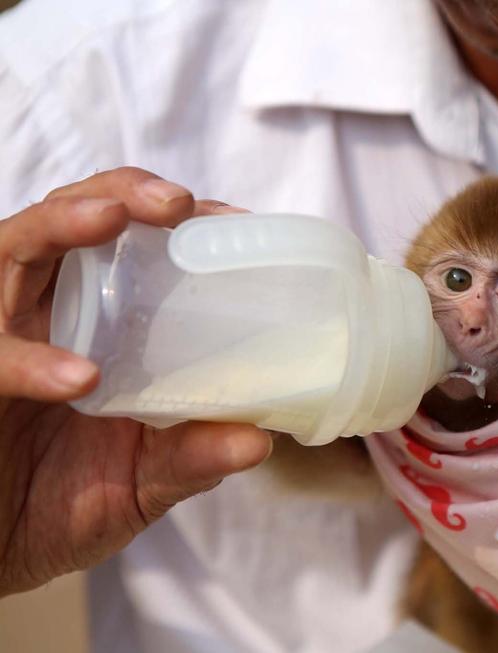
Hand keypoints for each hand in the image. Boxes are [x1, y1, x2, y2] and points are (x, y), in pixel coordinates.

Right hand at [0, 167, 269, 596]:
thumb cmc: (61, 506)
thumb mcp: (142, 482)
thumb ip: (191, 458)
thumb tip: (261, 441)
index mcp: (91, 324)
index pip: (127, 245)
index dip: (174, 221)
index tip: (235, 221)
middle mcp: (39, 316)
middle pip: (67, 221)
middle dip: (119, 194)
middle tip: (178, 204)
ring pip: (11, 251)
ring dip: (60, 225)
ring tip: (110, 219)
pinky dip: (27, 360)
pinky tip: (78, 376)